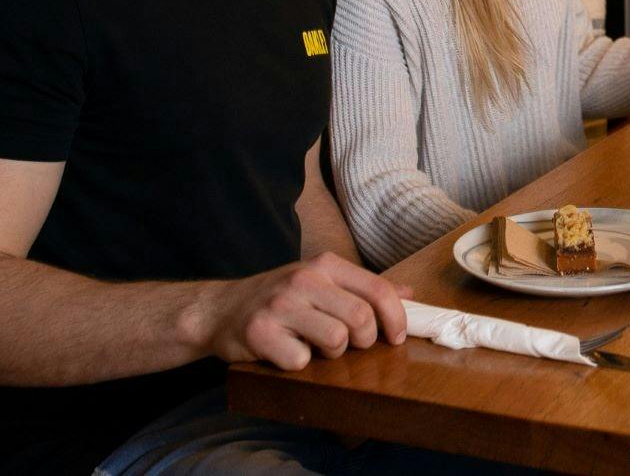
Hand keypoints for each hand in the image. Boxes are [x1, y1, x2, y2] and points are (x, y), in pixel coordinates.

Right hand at [198, 252, 408, 371]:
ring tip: (314, 346)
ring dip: (330, 354)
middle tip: (348, 346)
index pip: (378, 289)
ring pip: (335, 341)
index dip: (396, 318)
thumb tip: (409, 293)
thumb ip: (363, 288)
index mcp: (325, 264)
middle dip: (362, 341)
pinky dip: (298, 364)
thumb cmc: (281, 298)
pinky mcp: (260, 333)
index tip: (396, 338)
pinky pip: (300, 361)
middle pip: (361, 319)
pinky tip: (285, 352)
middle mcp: (304, 279)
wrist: (220, 309)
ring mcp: (280, 305)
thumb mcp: (321, 281)